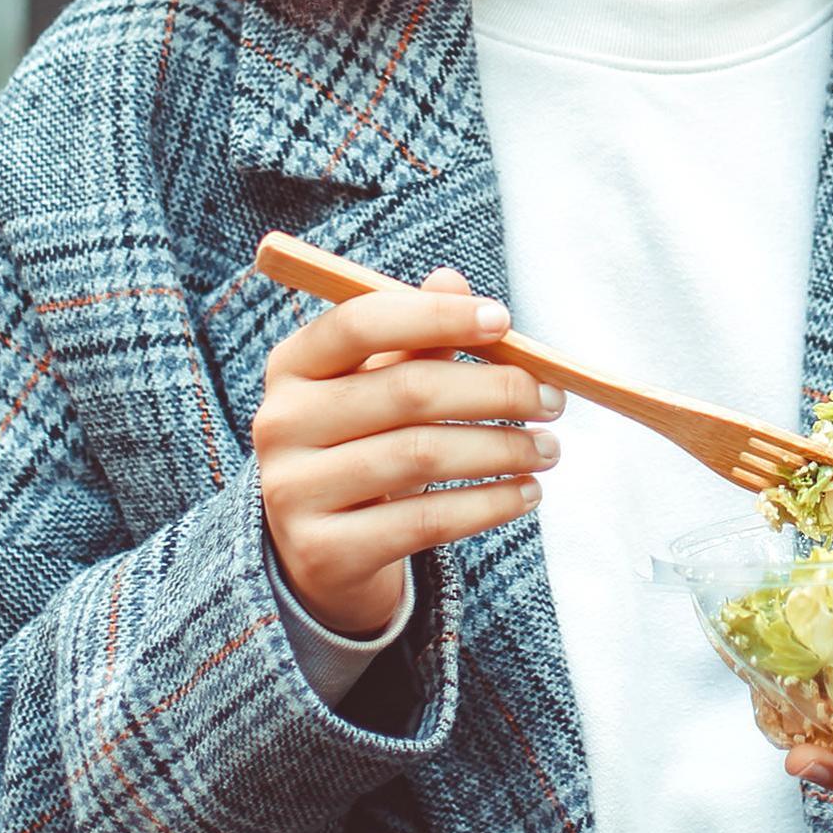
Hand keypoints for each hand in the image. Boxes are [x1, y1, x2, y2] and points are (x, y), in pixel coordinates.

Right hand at [255, 267, 561, 635]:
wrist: (323, 549)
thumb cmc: (364, 443)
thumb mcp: (380, 384)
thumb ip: (416, 335)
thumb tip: (452, 280)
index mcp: (294, 365)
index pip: (362, 321)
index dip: (437, 315)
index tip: (504, 320)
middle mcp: (281, 423)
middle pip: (407, 390)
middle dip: (496, 390)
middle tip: (552, 400)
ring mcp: (294, 491)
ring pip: (422, 455)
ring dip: (504, 449)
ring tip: (548, 449)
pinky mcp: (323, 551)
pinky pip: (425, 521)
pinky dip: (490, 504)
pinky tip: (527, 493)